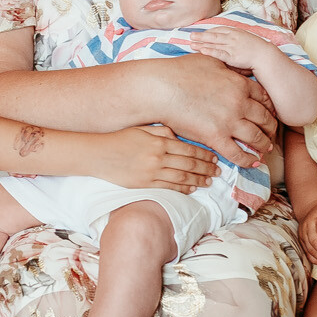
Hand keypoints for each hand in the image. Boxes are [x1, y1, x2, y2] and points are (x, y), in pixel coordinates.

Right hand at [103, 124, 219, 192]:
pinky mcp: (145, 184)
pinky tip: (193, 188)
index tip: (214, 158)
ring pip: (182, 178)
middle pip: (189, 165)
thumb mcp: (141, 128)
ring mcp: (152, 173)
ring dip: (199, 180)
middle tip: (218, 171)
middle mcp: (158, 157)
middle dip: (206, 168)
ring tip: (209, 181)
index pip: (188, 149)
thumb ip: (161, 131)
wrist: (98, 154)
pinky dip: (183, 189)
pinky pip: (169, 188)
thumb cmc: (119, 139)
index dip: (204, 155)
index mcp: (158, 142)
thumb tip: (178, 137)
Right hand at [145, 54, 277, 160]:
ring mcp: (228, 122)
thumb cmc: (181, 72)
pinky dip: (248, 160)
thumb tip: (236, 70)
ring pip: (256, 137)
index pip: (264, 98)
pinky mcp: (215, 137)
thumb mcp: (211, 61)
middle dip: (271, 128)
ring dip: (264, 145)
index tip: (271, 114)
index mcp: (239, 84)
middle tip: (272, 133)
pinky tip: (253, 162)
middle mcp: (239, 103)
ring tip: (266, 149)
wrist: (161, 88)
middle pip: (265, 118)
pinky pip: (237, 153)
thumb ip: (228, 68)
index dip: (270, 108)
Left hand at [186, 27, 279, 71]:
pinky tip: (201, 50)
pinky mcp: (232, 56)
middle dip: (201, 35)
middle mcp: (232, 37)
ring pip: (214, 43)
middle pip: (213, 35)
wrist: (265, 56)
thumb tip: (228, 40)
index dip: (209, 31)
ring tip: (191, 43)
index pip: (219, 29)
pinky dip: (209, 51)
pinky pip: (219, 53)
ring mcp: (232, 46)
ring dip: (201, 43)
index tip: (202, 33)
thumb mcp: (246, 39)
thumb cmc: (257, 49)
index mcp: (236, 32)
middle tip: (190, 35)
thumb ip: (236, 38)